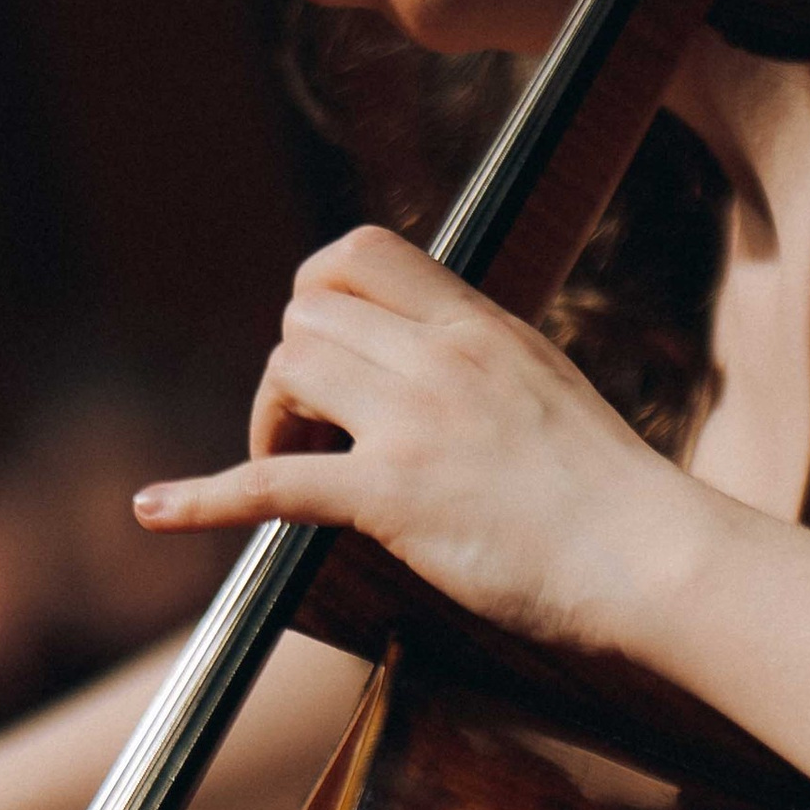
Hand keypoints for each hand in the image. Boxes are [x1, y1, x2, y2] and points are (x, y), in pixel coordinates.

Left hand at [133, 228, 707, 651]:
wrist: (654, 555)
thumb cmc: (610, 494)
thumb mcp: (543, 387)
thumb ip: (477, 361)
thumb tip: (422, 363)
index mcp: (478, 325)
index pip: (357, 254)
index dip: (315, 299)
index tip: (330, 358)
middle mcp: (440, 357)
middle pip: (305, 316)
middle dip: (290, 374)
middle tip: (311, 435)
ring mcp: (414, 423)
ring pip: (286, 370)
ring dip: (269, 421)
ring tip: (294, 469)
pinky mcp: (393, 498)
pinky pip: (269, 485)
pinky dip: (201, 499)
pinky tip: (155, 511)